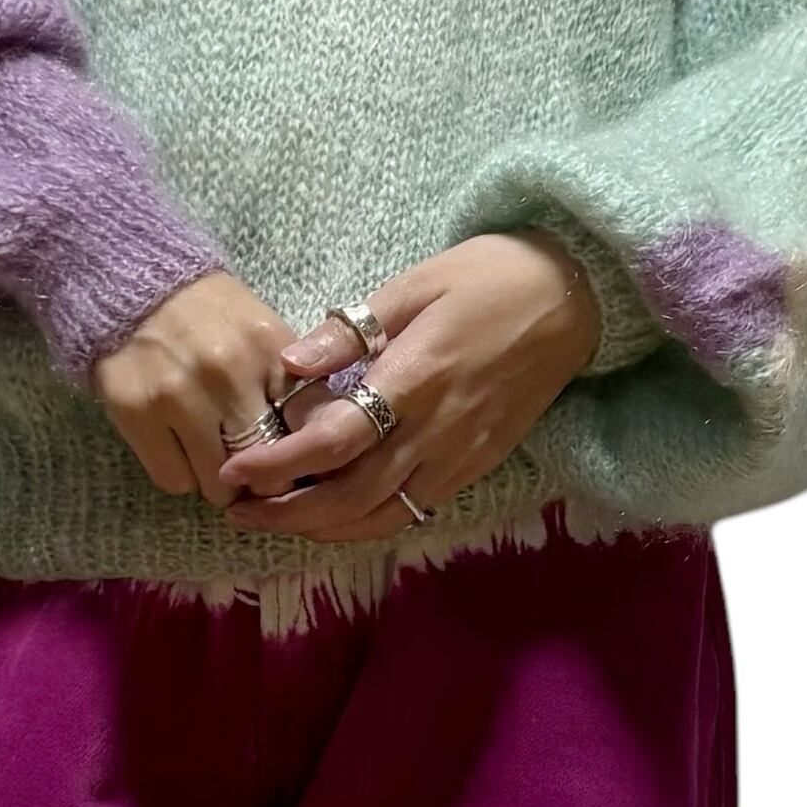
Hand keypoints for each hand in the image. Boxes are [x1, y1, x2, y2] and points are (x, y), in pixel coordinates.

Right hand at [90, 269, 312, 508]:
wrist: (136, 283)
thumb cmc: (209, 315)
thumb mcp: (262, 334)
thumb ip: (288, 383)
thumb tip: (311, 446)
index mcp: (267, 350)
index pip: (303, 429)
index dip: (301, 452)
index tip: (292, 459)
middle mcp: (226, 373)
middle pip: (263, 463)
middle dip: (263, 479)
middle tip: (254, 475)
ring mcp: (178, 395)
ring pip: (217, 482)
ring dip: (220, 483)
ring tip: (214, 463)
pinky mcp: (136, 412)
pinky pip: (174, 480)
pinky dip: (182, 476)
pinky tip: (181, 453)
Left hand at [212, 232, 600, 543]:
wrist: (572, 297)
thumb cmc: (487, 277)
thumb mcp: (414, 283)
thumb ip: (351, 331)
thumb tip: (291, 363)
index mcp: (415, 378)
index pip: (335, 441)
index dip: (278, 465)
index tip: (234, 472)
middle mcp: (438, 430)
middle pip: (352, 497)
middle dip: (288, 512)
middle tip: (240, 509)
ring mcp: (462, 455)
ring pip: (385, 517)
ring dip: (325, 528)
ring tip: (278, 519)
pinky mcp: (479, 465)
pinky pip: (417, 510)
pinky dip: (370, 523)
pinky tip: (338, 515)